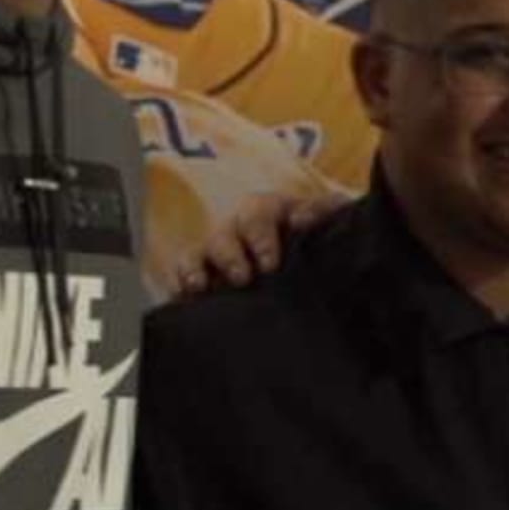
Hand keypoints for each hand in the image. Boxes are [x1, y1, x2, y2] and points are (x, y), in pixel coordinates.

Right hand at [170, 184, 351, 295]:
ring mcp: (216, 254)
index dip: (260, 237)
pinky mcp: (203, 277)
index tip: (270, 263)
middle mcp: (236, 230)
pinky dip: (180, 285)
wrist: (316, 263)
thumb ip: (324, 211)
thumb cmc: (319, 238)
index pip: (257, 214)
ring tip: (200, 287)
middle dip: (230, 256)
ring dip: (195, 269)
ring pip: (196, 254)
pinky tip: (185, 298)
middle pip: (223, 236)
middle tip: (242, 278)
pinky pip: (182, 277)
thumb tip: (301, 219)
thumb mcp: (329, 220)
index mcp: (267, 212)